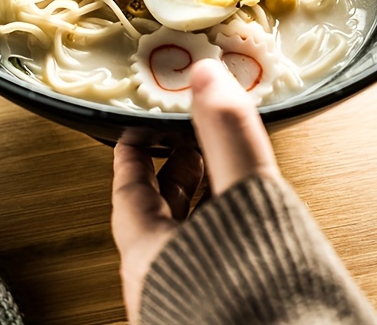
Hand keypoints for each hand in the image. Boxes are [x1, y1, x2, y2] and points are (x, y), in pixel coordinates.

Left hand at [111, 58, 279, 323]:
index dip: (130, 150)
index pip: (126, 190)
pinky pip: (214, 252)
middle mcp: (163, 280)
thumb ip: (226, 134)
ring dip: (204, 192)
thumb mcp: (238, 200)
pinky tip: (249, 211)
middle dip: (175, 165)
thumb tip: (207, 75)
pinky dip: (225, 221)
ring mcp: (189, 297)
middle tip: (191, 131)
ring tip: (223, 160)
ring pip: (189, 233)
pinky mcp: (221, 306)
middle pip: (158, 211)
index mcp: (148, 257)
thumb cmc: (250, 299)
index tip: (134, 124)